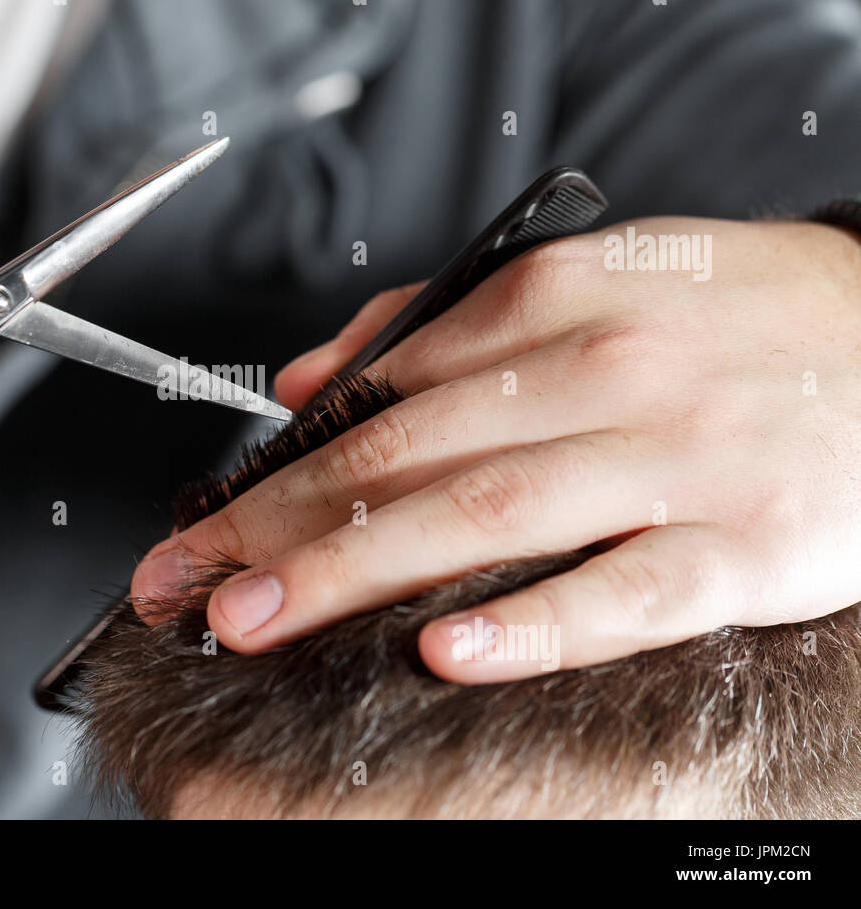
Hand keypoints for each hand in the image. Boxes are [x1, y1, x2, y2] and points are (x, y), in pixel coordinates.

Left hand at [132, 216, 860, 680]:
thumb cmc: (721, 319)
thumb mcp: (586, 279)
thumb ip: (437, 320)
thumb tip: (311, 380)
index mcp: (550, 301)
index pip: (377, 393)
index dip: (273, 465)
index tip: (204, 522)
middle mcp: (601, 371)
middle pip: (404, 456)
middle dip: (277, 525)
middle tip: (187, 581)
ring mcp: (673, 458)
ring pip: (485, 516)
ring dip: (354, 571)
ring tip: (258, 617)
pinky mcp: (742, 543)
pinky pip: (623, 592)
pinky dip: (531, 622)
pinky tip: (447, 650)